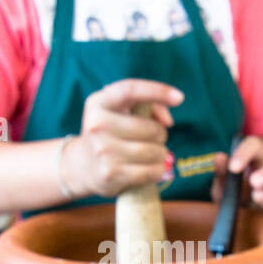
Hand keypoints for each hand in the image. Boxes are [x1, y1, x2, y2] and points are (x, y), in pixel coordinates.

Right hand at [64, 79, 183, 198]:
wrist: (83, 165)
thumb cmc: (111, 133)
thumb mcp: (121, 111)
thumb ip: (149, 107)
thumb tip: (168, 122)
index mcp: (98, 103)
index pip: (130, 90)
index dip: (157, 91)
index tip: (179, 97)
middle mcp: (97, 125)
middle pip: (150, 128)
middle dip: (160, 134)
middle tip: (153, 138)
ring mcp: (102, 151)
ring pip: (154, 151)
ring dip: (160, 153)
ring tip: (150, 153)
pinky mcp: (110, 174)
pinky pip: (151, 171)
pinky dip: (158, 170)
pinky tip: (151, 168)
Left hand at [211, 135, 262, 216]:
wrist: (246, 206)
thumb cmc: (235, 189)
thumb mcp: (224, 182)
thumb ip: (222, 172)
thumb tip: (219, 158)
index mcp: (257, 154)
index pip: (254, 145)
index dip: (244, 154)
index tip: (233, 168)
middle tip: (254, 182)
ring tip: (256, 197)